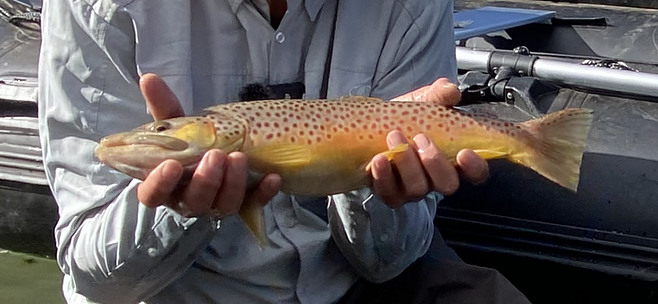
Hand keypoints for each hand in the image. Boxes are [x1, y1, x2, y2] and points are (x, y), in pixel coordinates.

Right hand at [135, 73, 280, 217]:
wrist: (221, 153)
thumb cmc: (190, 144)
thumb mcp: (177, 126)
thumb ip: (163, 107)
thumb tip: (148, 78)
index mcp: (165, 185)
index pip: (152, 194)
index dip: (160, 184)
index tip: (171, 165)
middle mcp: (189, 200)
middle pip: (194, 201)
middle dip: (206, 180)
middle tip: (216, 155)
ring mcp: (218, 205)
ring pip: (224, 205)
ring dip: (233, 183)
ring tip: (240, 157)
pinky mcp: (245, 205)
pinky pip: (255, 204)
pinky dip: (264, 193)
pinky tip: (273, 178)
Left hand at [371, 78, 488, 207]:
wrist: (373, 125)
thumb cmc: (407, 118)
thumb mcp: (424, 102)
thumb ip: (439, 95)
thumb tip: (450, 89)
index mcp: (453, 160)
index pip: (476, 173)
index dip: (475, 167)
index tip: (464, 152)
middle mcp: (436, 179)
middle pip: (448, 185)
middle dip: (435, 162)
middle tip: (421, 138)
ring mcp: (413, 189)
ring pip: (417, 189)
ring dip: (407, 164)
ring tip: (394, 136)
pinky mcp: (390, 192)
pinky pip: (390, 193)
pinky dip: (384, 176)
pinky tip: (378, 159)